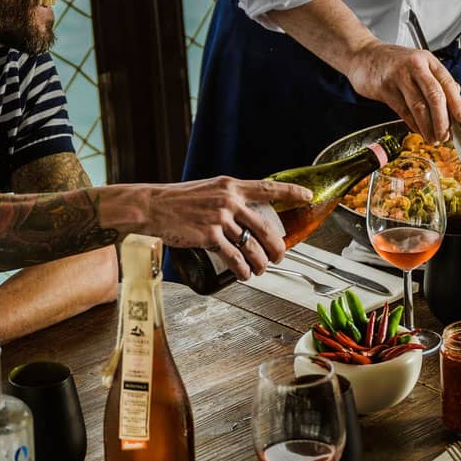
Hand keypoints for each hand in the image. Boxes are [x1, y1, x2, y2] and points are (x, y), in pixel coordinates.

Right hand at [142, 176, 312, 279]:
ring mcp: (220, 218)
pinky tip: (244, 274)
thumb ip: (229, 199)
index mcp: (231, 186)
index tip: (308, 197)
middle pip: (265, 226)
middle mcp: (229, 200)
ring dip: (260, 262)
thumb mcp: (209, 190)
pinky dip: (241, 269)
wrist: (152, 207)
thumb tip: (245, 212)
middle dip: (277, 246)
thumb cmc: (178, 200)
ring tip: (260, 270)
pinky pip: (233, 257)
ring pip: (251, 245)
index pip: (268, 188)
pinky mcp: (209, 236)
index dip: (291, 193)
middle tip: (280, 256)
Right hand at [345, 39, 460, 143]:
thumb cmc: (394, 62)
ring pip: (418, 107)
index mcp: (427, 60)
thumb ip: (437, 80)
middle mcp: (415, 67)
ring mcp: (398, 77)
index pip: (447, 83)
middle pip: (434, 96)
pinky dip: (413, 124)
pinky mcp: (384, 89)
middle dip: (442, 120)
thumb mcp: (419, 64)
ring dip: (428, 127)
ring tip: (433, 138)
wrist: (363, 55)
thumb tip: (455, 99)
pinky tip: (419, 131)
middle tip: (446, 135)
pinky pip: (403, 111)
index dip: (457, 103)